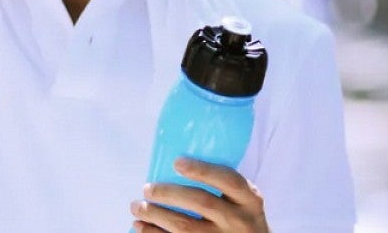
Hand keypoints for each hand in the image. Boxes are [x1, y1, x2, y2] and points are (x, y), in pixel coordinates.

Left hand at [130, 157, 269, 232]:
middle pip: (201, 202)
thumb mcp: (243, 201)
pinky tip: (140, 226)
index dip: (202, 170)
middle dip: (169, 193)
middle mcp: (239, 220)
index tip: (177, 161)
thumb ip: (223, 185)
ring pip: (185, 226)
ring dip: (156, 215)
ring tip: (137, 206)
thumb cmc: (241, 219)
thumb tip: (176, 163)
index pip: (228, 179)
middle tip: (147, 188)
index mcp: (249, 199)